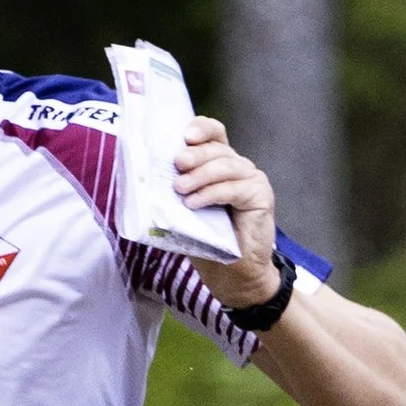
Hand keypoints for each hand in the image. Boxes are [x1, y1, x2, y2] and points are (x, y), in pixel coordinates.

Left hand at [173, 117, 280, 309]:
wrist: (233, 277)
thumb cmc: (207, 244)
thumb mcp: (184, 211)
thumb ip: (174, 190)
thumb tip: (143, 176)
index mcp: (219, 165)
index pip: (213, 134)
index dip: (201, 128)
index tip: (183, 135)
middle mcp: (238, 168)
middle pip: (217, 148)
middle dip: (195, 153)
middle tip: (177, 164)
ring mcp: (252, 181)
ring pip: (226, 165)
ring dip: (200, 175)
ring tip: (180, 189)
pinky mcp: (261, 197)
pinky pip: (235, 188)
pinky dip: (212, 194)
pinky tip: (195, 203)